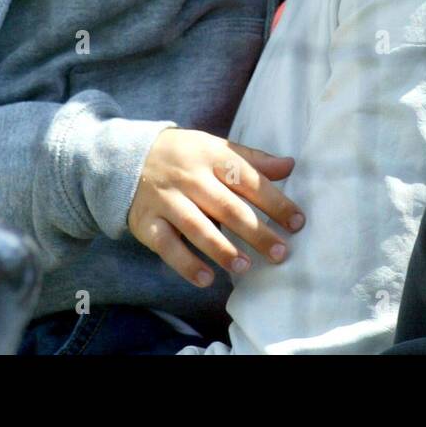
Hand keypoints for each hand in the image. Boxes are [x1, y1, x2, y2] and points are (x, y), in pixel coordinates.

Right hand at [128, 128, 303, 288]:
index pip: (249, 180)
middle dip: (256, 231)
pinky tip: (207, 278)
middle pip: (228, 206)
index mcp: (213, 156)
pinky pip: (167, 246)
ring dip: (223, 250)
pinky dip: (186, 264)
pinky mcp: (147, 222)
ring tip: (245, 267)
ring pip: (198, 227)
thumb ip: (253, 160)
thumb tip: (290, 165)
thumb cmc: (186, 155)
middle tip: (280, 253)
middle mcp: (191, 178)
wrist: (128, 157)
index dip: (275, 201)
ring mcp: (168, 200)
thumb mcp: (217, 147)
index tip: (297, 222)